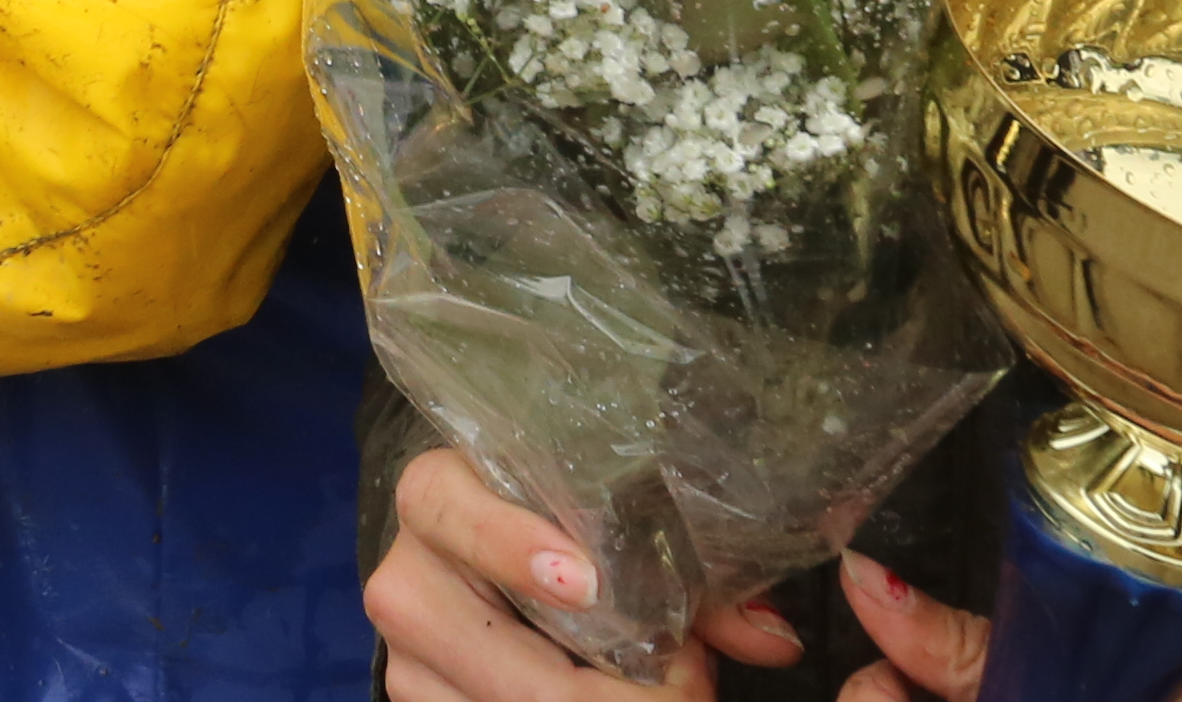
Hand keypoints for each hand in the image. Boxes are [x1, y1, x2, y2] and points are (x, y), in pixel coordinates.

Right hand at [366, 449, 797, 699]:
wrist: (471, 565)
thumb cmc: (556, 533)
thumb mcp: (611, 532)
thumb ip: (695, 580)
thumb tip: (776, 638)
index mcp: (434, 499)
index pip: (460, 518)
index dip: (517, 548)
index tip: (588, 583)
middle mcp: (405, 583)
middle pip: (520, 676)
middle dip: (626, 698)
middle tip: (689, 680)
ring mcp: (408, 662)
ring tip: (661, 689)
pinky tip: (615, 697)